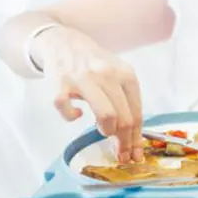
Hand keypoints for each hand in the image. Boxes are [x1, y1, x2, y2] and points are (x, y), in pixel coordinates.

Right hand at [32, 27, 143, 163]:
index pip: (136, 114)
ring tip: (102, 130)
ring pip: (106, 116)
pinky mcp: (60, 83)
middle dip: (124, 142)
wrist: (64, 42)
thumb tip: (134, 140)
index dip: (136, 139)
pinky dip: (71, 116)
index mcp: (126, 75)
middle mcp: (108, 75)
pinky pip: (66, 108)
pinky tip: (76, 114)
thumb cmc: (95, 65)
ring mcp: (83, 78)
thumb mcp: (118, 77)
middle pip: (124, 119)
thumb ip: (126, 103)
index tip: (135, 155)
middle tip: (120, 154)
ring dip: (106, 131)